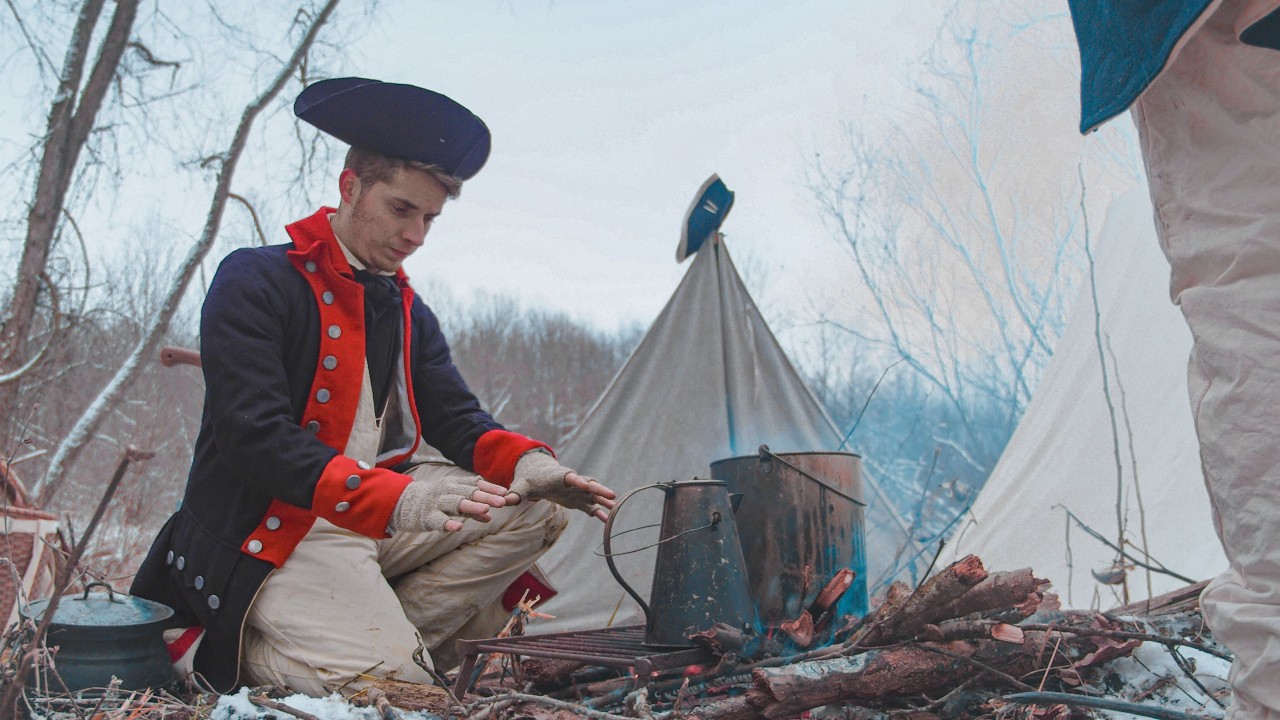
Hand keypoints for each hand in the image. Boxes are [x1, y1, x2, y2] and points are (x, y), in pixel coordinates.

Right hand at [392, 475, 507, 532]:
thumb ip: (472, 509)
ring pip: (455, 504)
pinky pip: (439, 520)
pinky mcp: (427, 517)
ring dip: (471, 507)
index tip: (505, 493)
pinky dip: (448, 523)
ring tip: (485, 510)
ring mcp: (436, 503)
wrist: (404, 503)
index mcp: (454, 484)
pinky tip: (458, 527)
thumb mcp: (454, 501)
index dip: (490, 488)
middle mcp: (446, 490)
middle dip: (486, 497)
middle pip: (468, 493)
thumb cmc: (435, 502)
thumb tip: (490, 517)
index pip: (474, 484)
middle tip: (502, 502)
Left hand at [506, 451, 616, 521]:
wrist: (537, 473)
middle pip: (588, 484)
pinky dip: (598, 513)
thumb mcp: (521, 485)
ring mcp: (576, 491)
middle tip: (613, 496)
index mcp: (559, 476)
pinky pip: (590, 507)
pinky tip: (607, 521)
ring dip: (603, 501)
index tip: (588, 485)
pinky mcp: (577, 500)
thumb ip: (514, 493)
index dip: (579, 481)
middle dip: (599, 490)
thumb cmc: (529, 478)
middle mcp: (572, 482)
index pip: (571, 477)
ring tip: (616, 508)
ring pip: (593, 495)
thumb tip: (504, 502)